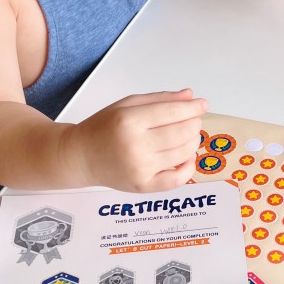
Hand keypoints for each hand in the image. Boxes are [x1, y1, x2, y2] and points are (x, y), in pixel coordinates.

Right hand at [64, 89, 206, 191]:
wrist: (81, 157)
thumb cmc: (103, 128)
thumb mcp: (127, 104)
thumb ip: (160, 99)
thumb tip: (190, 96)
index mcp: (129, 120)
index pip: (173, 112)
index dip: (193, 107)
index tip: (202, 104)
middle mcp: (135, 146)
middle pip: (182, 133)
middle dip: (194, 124)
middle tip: (192, 120)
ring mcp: (140, 169)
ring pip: (183, 153)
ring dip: (193, 142)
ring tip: (187, 135)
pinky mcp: (143, 186)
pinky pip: (177, 180)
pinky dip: (189, 168)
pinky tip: (186, 158)